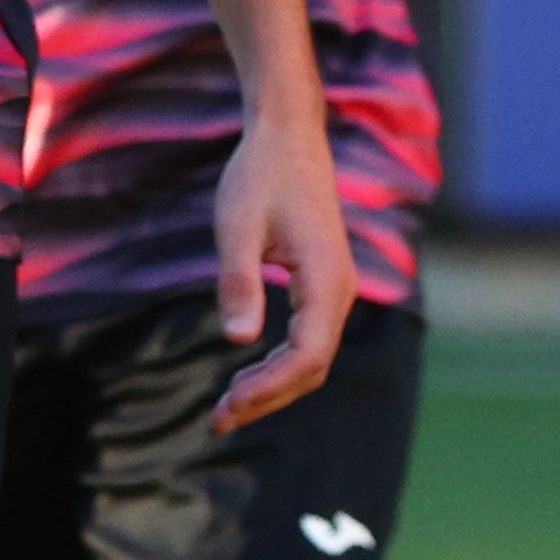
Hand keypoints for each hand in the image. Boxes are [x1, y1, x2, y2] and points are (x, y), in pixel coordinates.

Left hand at [201, 103, 352, 434]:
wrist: (288, 139)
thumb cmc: (260, 177)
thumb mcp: (237, 225)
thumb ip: (239, 280)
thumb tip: (238, 338)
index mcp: (327, 278)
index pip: (309, 354)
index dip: (271, 385)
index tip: (230, 401)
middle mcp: (340, 290)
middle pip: (313, 366)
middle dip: (269, 397)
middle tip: (219, 420)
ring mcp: (334, 290)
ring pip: (312, 357)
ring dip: (273, 386)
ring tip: (227, 408)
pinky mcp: (321, 286)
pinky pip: (307, 340)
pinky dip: (278, 365)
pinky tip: (246, 377)